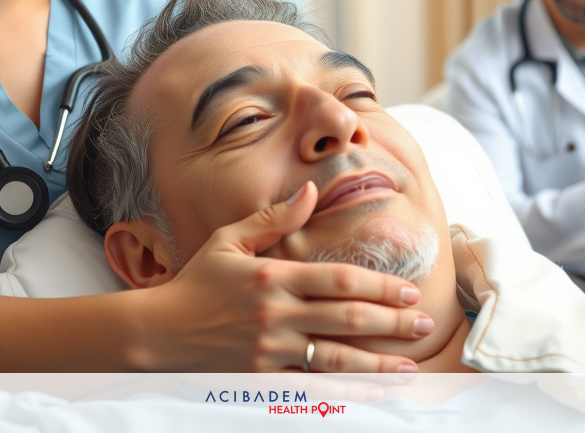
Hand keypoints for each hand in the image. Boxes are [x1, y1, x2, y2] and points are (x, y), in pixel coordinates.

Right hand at [136, 182, 431, 372]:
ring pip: (334, 358)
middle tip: (425, 323)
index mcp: (272, 277)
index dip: (379, 286)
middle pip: (346, 318)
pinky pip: (312, 387)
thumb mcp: (230, 241)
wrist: (159, 332)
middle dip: (391, 322)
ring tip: (410, 365)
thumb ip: (274, 218)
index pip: (338, 280)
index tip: (409, 290)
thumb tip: (312, 191)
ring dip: (377, 363)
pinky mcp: (262, 379)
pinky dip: (344, 391)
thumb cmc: (197, 282)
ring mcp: (269, 350)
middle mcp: (275, 315)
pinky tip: (371, 393)